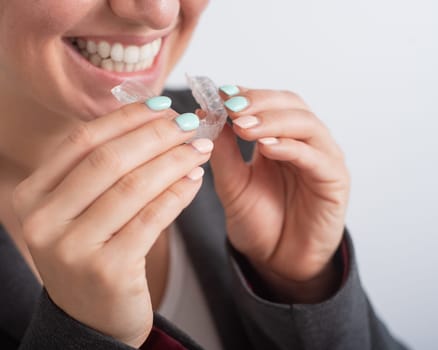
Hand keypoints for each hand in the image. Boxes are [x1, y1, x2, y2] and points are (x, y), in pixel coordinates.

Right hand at [12, 103, 211, 346]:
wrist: (93, 317)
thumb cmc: (93, 252)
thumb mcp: (82, 209)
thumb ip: (103, 168)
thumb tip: (152, 118)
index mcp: (34, 194)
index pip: (83, 140)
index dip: (127, 118)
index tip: (163, 106)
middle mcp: (45, 219)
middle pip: (110, 159)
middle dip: (158, 135)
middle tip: (191, 123)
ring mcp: (73, 248)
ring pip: (135, 186)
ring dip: (175, 160)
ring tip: (200, 147)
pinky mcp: (108, 270)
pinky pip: (153, 218)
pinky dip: (178, 193)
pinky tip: (196, 179)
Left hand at [210, 87, 349, 302]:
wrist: (277, 261)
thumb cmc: (259, 222)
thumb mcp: (232, 184)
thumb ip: (223, 151)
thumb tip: (207, 114)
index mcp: (281, 138)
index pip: (269, 103)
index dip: (247, 95)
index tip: (219, 94)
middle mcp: (305, 143)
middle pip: (291, 105)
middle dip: (259, 102)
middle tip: (231, 106)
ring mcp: (323, 159)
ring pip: (306, 125)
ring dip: (273, 121)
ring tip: (243, 126)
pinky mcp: (336, 181)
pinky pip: (317, 158)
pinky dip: (292, 148)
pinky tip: (267, 147)